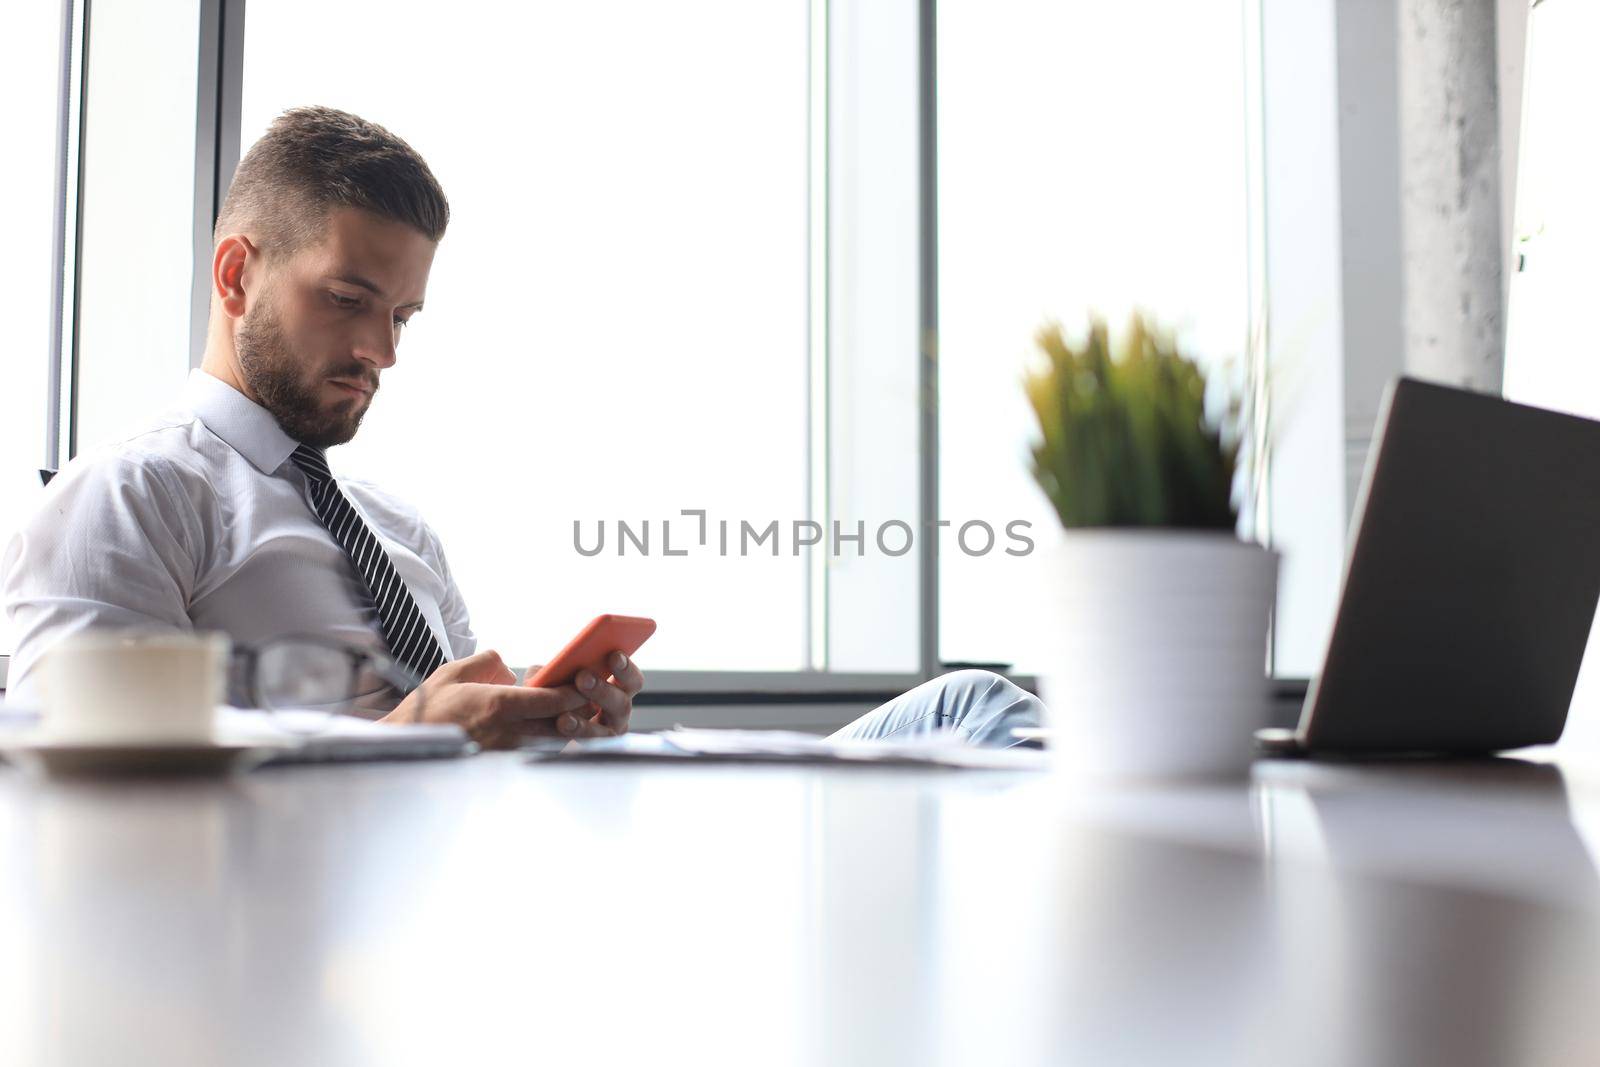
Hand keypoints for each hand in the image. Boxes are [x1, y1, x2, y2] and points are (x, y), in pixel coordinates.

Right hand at [384, 649, 616, 749]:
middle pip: (562, 725)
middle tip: (584, 698)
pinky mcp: (500, 767)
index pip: (555, 700)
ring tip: (566, 713)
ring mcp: (505, 754)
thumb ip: (485, 662)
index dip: (578, 692)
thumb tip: (507, 664)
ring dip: (564, 729)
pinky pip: (534, 755)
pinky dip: (545, 743)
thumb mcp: (452, 673)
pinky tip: (542, 731)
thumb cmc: (426, 710)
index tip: (588, 682)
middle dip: (578, 712)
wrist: (403, 749)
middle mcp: (507, 733)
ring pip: (552, 744)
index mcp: (499, 706)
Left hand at [522, 649, 643, 736]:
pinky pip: (588, 745)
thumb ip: (554, 671)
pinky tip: (562, 725)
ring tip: (564, 716)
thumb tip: (552, 669)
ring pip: (605, 730)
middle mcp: (618, 712)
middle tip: (583, 678)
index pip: (631, 679)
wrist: (538, 725)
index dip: (626, 668)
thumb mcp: (552, 677)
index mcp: (617, 689)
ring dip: (585, 722)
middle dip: (602, 690)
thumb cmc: (552, 692)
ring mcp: (607, 734)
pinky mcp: (592, 749)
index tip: (614, 656)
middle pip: (622, 703)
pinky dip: (575, 734)